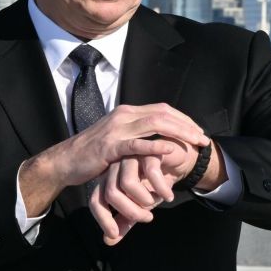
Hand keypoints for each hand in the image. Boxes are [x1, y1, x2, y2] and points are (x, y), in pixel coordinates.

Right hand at [18, 103, 208, 216]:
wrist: (66, 161)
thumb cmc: (95, 154)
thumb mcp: (119, 137)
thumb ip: (137, 133)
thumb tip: (159, 135)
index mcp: (128, 112)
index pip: (163, 109)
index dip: (184, 119)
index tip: (198, 131)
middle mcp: (124, 116)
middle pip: (163, 114)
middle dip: (187, 126)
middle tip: (203, 139)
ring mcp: (116, 129)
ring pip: (155, 124)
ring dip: (179, 133)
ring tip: (195, 144)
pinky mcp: (109, 147)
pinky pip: (136, 144)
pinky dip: (154, 146)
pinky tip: (170, 150)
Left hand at [89, 138, 200, 245]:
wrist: (176, 162)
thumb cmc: (154, 183)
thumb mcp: (139, 205)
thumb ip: (124, 220)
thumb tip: (108, 241)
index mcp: (108, 179)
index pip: (96, 201)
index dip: (103, 219)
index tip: (114, 234)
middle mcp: (116, 167)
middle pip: (111, 193)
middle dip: (130, 212)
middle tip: (147, 218)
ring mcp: (131, 157)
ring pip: (127, 183)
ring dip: (144, 200)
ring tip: (157, 203)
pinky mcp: (149, 151)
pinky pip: (151, 173)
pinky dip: (161, 189)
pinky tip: (168, 195)